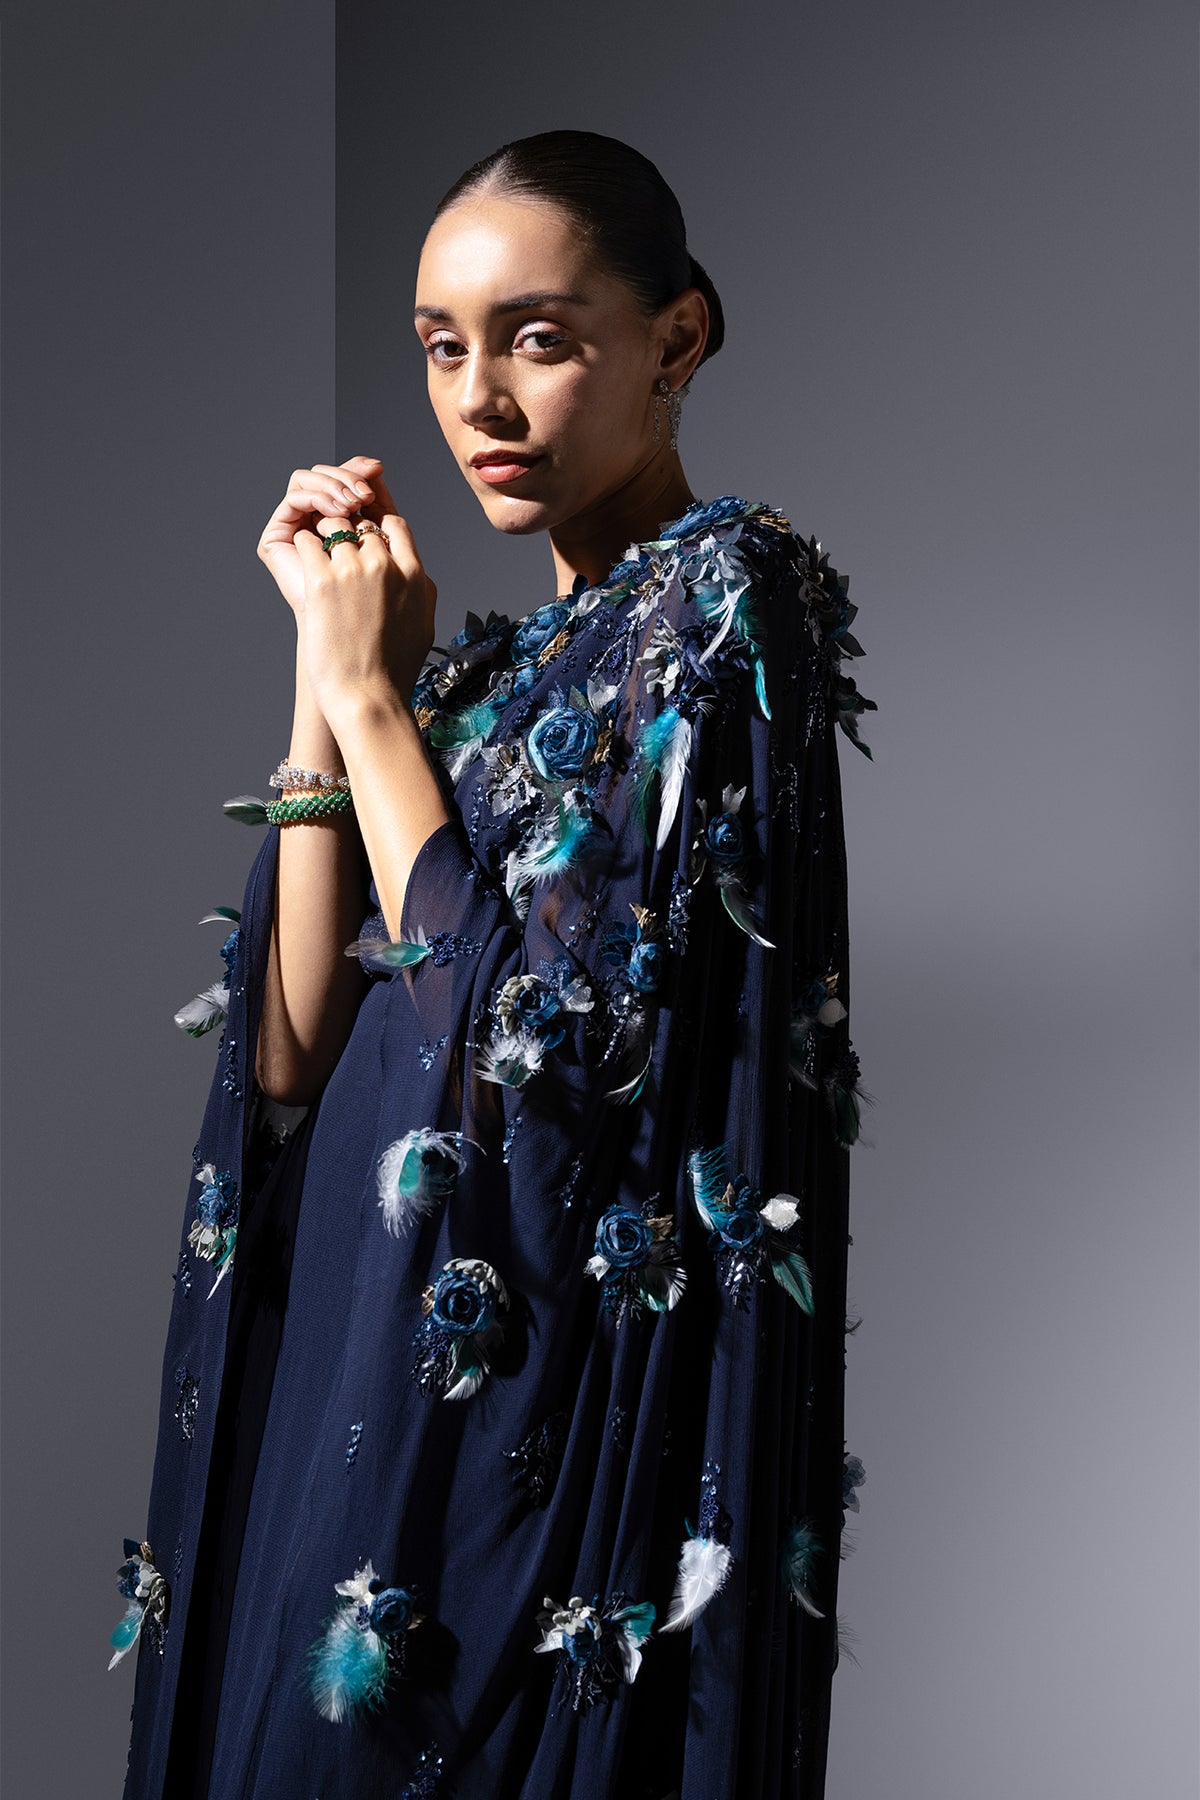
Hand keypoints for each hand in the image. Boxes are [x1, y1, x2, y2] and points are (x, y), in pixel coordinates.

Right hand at [257, 455, 385, 620]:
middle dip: (350, 477)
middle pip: (329, 476)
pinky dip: (318, 495)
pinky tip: (339, 510)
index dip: (361, 471)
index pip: (348, 481)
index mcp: (343, 524)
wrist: (355, 647)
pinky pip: (295, 495)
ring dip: (335, 484)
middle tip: (366, 493)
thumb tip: (378, 466)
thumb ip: (386, 512)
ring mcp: (296, 529)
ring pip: (311, 479)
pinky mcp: (278, 537)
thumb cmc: (378, 611)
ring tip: (354, 503)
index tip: (377, 470)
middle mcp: (317, 523)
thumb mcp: (393, 552)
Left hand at [294, 495, 437, 729]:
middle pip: (361, 523)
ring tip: (317, 554)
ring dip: (322, 535)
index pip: (394, 524)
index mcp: (414, 574)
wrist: (369, 698)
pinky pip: (306, 542)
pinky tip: (304, 566)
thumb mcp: (423, 625)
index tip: (362, 536)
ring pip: (332, 526)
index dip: (375, 524)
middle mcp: (385, 565)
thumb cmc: (394, 671)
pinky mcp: (321, 581)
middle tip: (333, 545)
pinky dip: (303, 548)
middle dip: (347, 529)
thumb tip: (419, 575)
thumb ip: (422, 591)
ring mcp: (353, 570)